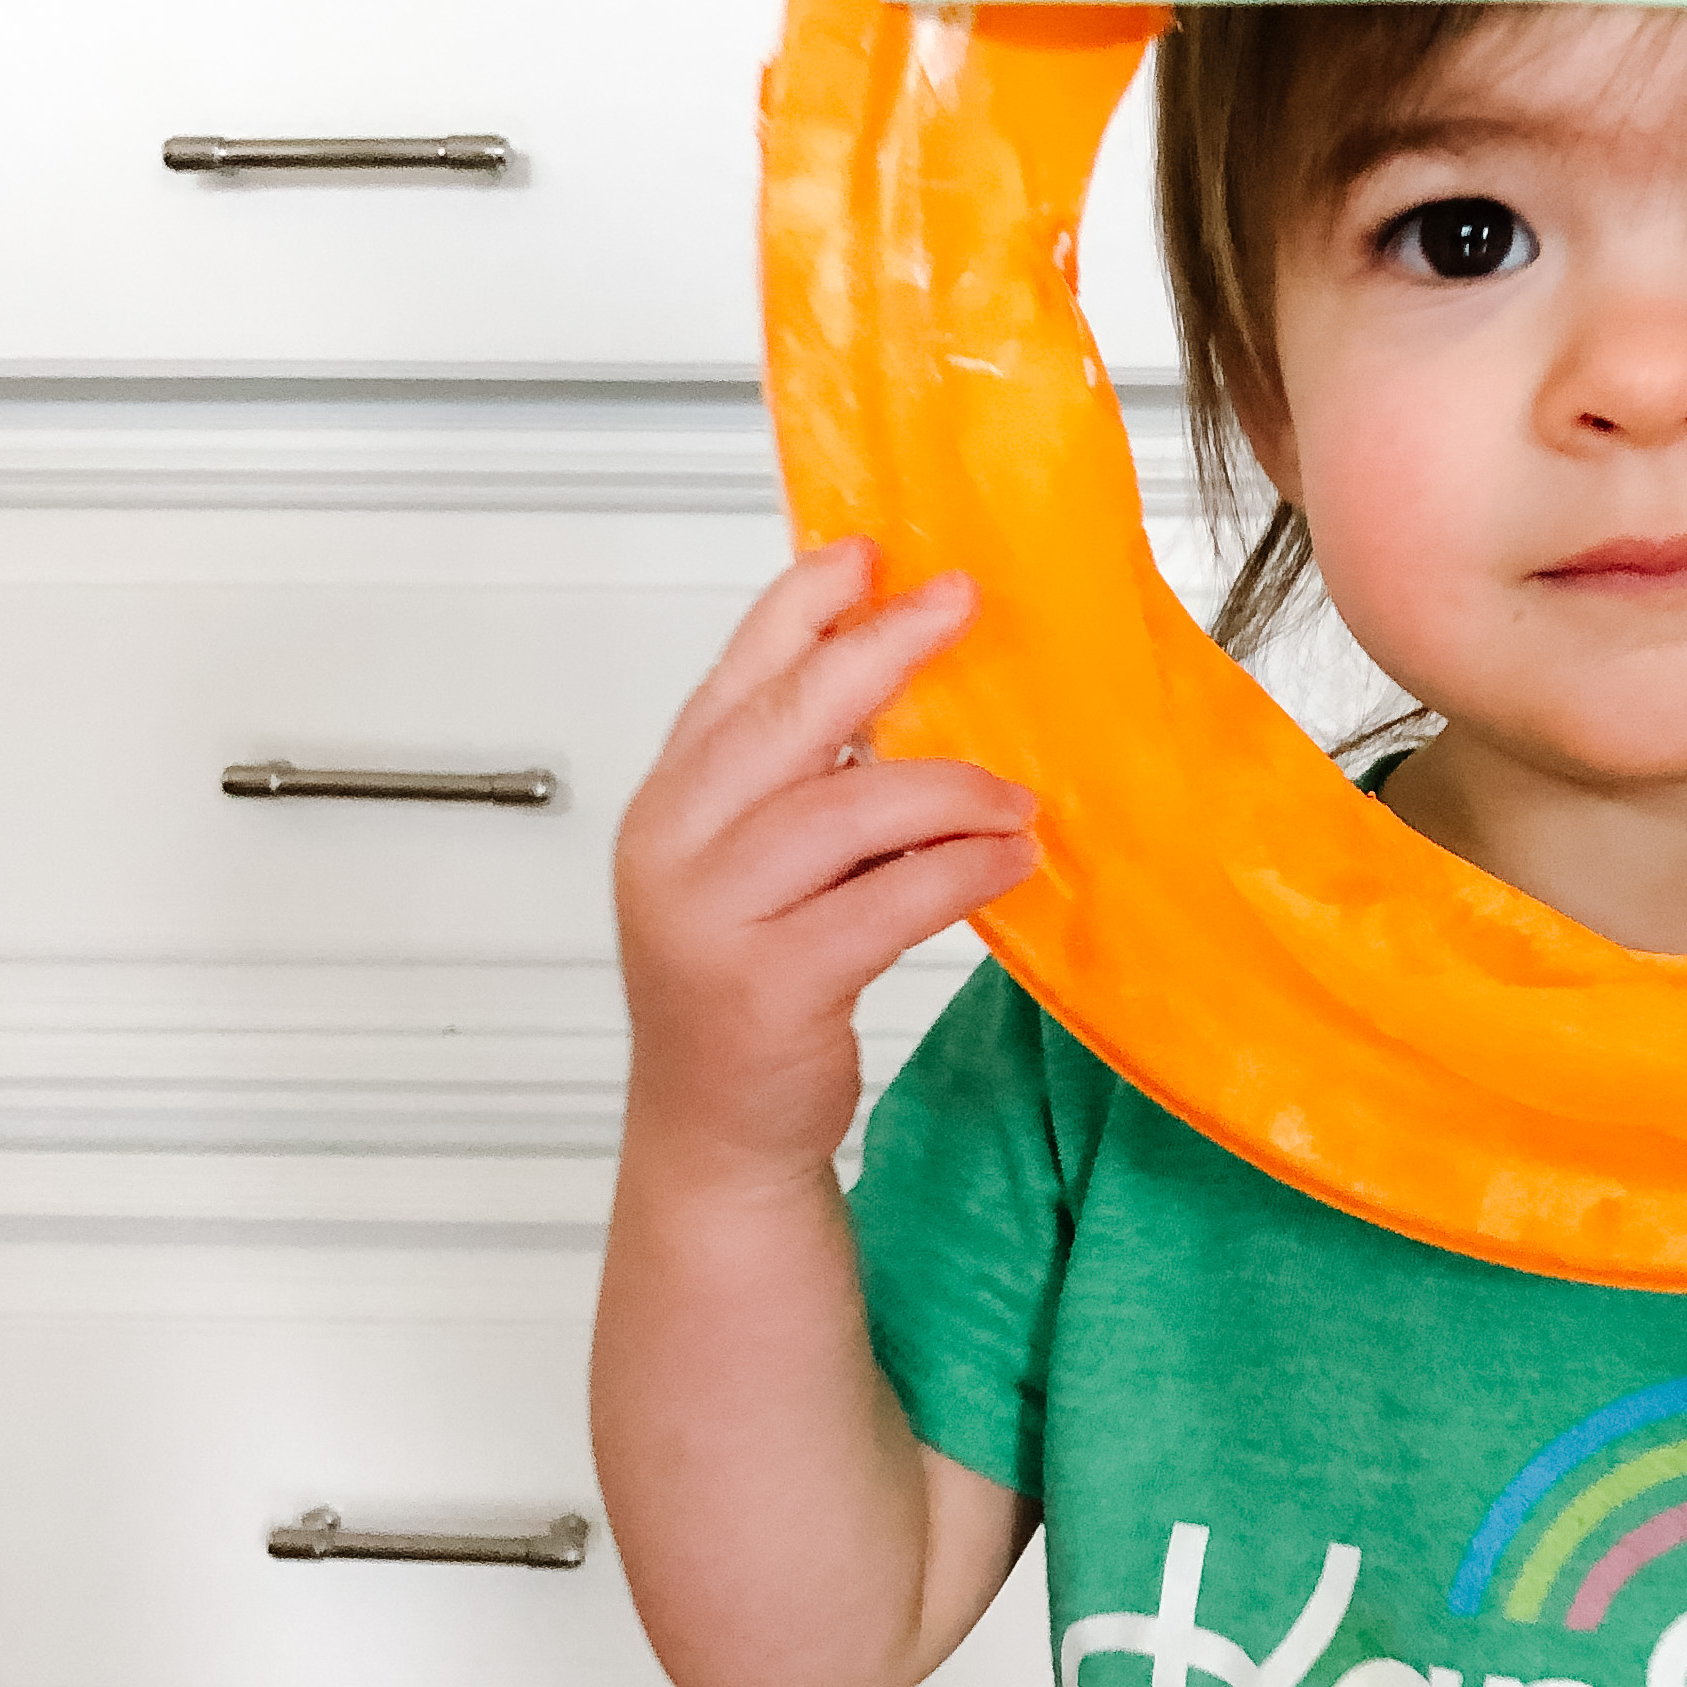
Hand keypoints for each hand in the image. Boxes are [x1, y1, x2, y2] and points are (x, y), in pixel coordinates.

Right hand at [611, 539, 1036, 1175]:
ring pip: (844, 809)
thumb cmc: (748, 994)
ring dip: (948, 788)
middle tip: (959, 603)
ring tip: (1017, 796)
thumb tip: (904, 703)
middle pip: (785, 718)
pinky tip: (1008, 861)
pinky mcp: (769, 985)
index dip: (802, 606)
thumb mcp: (756, 873)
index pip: (734, 678)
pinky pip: (885, 901)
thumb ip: (803, 790)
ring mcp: (713, 917)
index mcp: (670, 805)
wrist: (715, 1133)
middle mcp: (675, 848)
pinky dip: (958, 871)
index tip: (870, 553)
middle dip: (881, 649)